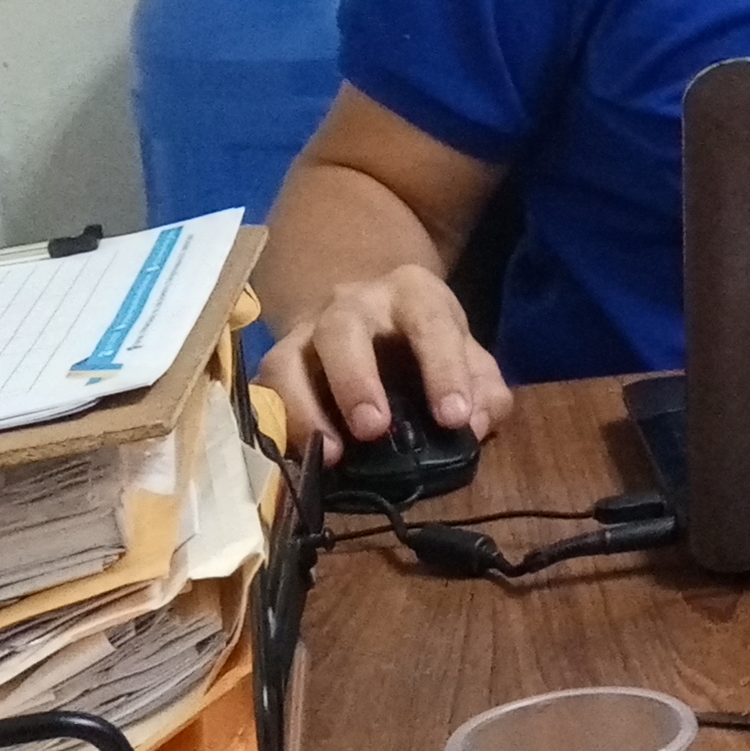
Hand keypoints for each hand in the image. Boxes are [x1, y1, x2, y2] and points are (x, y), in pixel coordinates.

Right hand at [261, 264, 515, 457]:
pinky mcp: (276, 357)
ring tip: (332, 454)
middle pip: (343, 331)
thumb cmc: (425, 340)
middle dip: (356, 381)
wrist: (369, 310)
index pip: (430, 323)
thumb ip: (484, 389)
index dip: (443, 370)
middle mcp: (352, 303)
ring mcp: (306, 329)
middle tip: (374, 429)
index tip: (454, 419)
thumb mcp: (466, 353)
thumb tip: (477, 427)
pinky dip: (280, 422)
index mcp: (412, 295)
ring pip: (290, 358)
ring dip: (306, 408)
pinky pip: (265, 388)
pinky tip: (301, 456)